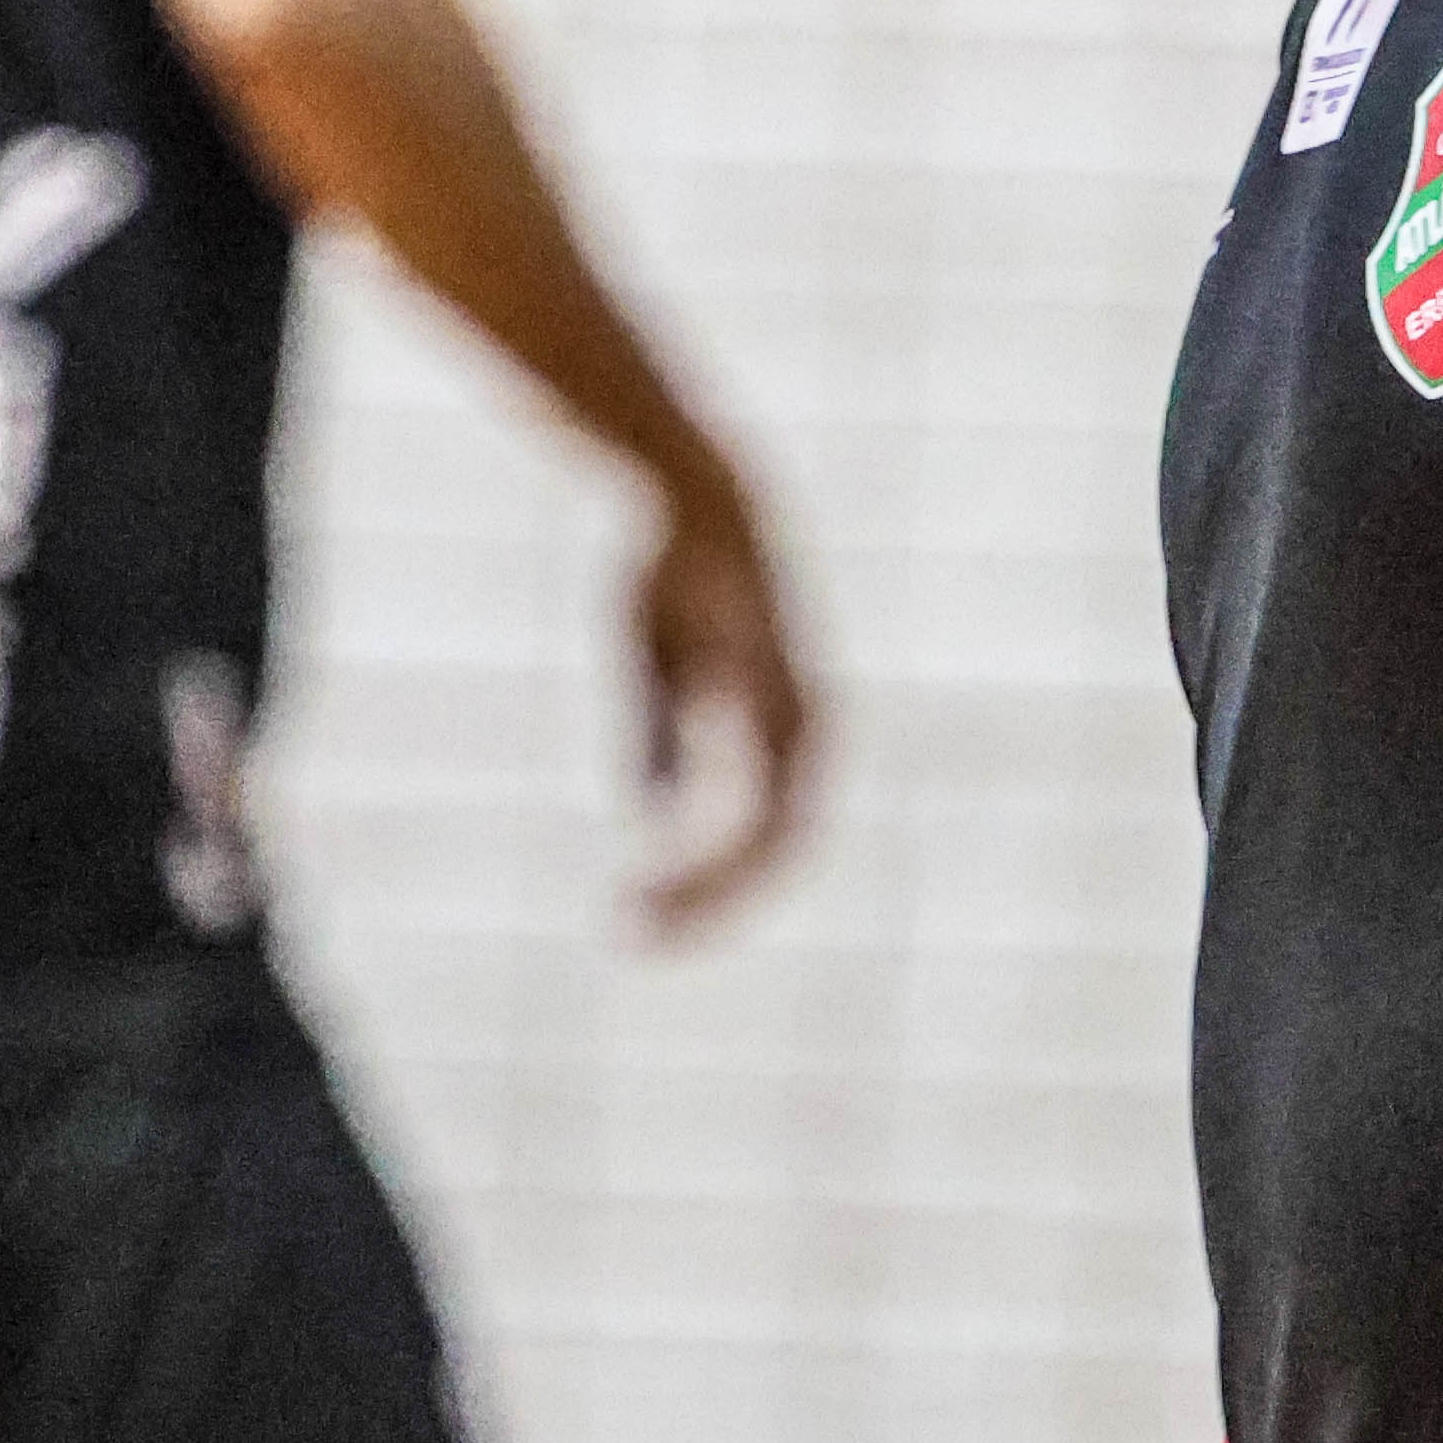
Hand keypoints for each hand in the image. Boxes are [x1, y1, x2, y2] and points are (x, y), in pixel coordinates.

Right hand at [628, 457, 816, 933]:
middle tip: (634, 940)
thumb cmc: (674, 578)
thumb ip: (660, 737)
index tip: (644, 921)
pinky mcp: (760, 694)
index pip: (770, 838)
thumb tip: (655, 808)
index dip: (714, 888)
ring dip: (702, 884)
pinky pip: (741, 785)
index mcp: (793, 729)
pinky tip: (654, 860)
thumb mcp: (661, 671)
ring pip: (762, 832)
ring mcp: (791, 711)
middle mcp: (808, 729)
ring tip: (635, 914)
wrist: (691, 502)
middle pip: (775, 851)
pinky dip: (702, 835)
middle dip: (709, 903)